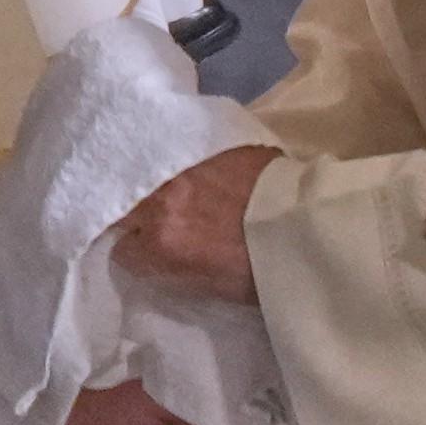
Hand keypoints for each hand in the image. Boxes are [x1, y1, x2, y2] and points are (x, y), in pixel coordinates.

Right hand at [112, 146, 273, 302]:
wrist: (304, 224)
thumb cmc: (262, 270)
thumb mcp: (208, 284)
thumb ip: (172, 265)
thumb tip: (160, 255)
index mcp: (161, 243)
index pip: (122, 251)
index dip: (136, 252)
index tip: (148, 252)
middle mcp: (159, 200)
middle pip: (121, 207)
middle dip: (131, 216)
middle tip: (150, 221)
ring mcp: (177, 167)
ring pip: (140, 173)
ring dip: (148, 185)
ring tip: (161, 189)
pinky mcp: (198, 141)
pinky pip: (168, 150)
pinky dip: (170, 161)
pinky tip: (179, 165)